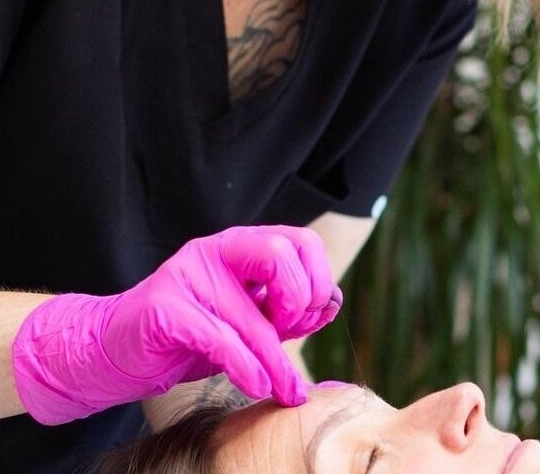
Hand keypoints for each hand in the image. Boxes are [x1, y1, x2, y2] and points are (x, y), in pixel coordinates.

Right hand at [12, 225, 341, 424]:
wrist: (115, 351)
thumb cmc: (190, 336)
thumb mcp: (248, 322)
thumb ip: (287, 313)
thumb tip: (332, 304)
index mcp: (242, 245)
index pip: (301, 241)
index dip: (318, 278)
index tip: (313, 316)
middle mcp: (216, 249)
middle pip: (280, 253)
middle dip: (299, 300)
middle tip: (295, 335)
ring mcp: (187, 273)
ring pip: (250, 312)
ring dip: (275, 359)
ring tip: (284, 389)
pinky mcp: (163, 306)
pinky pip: (219, 338)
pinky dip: (246, 367)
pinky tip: (256, 384)